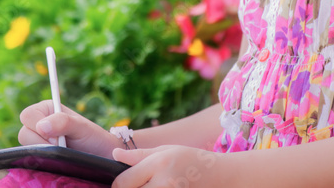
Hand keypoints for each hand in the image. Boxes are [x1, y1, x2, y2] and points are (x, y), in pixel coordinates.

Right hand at [18, 99, 119, 158]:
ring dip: (44, 153)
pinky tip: (55, 161)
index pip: (27, 115)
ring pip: (25, 148)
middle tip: (61, 146)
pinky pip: (30, 160)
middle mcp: (38, 124)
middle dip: (42, 143)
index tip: (56, 136)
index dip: (39, 127)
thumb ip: (63, 122)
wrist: (100, 157)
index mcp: (46, 110)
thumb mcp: (81, 126)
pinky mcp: (39, 156)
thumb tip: (41, 126)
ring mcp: (38, 141)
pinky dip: (42, 161)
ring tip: (61, 153)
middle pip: (24, 133)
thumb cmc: (92, 138)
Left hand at [110, 145, 225, 187]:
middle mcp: (163, 183)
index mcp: (158, 165)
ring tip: (149, 185)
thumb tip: (115, 154)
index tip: (119, 183)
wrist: (219, 176)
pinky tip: (157, 187)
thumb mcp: (165, 150)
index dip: (117, 184)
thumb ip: (138, 155)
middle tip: (135, 185)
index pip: (124, 182)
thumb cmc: (190, 159)